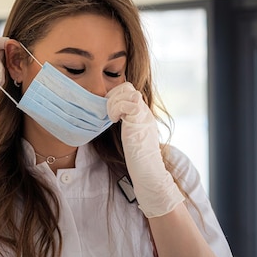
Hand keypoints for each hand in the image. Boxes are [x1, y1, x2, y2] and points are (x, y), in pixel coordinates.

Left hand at [106, 82, 183, 217]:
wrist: (148, 171)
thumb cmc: (137, 158)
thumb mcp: (131, 135)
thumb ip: (125, 124)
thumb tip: (110, 118)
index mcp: (143, 113)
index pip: (129, 90)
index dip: (116, 95)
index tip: (109, 110)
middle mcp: (145, 111)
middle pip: (127, 86)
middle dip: (113, 95)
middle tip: (109, 112)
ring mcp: (143, 115)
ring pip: (127, 91)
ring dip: (113, 103)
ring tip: (112, 118)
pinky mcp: (139, 121)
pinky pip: (126, 103)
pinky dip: (115, 109)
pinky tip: (114, 121)